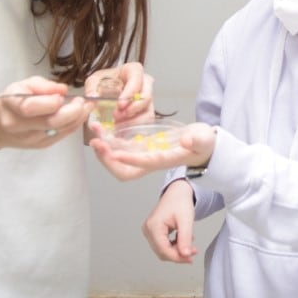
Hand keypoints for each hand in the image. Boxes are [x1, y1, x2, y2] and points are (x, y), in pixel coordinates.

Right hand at [0, 76, 94, 149]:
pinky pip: (62, 135)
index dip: (50, 103)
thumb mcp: (23, 85)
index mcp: (11, 106)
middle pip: (50, 123)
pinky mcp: (40, 145)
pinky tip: (80, 115)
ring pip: (59, 131)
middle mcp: (19, 126)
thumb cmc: (12, 100)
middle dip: (72, 112)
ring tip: (88, 106)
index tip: (63, 96)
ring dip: (78, 119)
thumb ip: (43, 86)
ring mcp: (30, 139)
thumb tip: (63, 90)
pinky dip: (74, 125)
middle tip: (84, 101)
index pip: (30, 108)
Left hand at [85, 62, 153, 129]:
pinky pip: (145, 123)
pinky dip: (133, 128)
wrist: (107, 89)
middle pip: (147, 98)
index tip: (119, 105)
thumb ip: (92, 87)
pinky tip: (120, 129)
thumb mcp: (95, 80)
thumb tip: (93, 97)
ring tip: (117, 125)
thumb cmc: (104, 81)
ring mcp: (147, 100)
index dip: (130, 93)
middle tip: (116, 116)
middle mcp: (145, 84)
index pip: (137, 80)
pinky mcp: (146, 113)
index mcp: (134, 71)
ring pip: (148, 113)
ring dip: (133, 121)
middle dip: (133, 110)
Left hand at [89, 121, 216, 181]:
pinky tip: (100, 127)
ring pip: (118, 157)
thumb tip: (187, 140)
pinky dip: (107, 139)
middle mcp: (151, 161)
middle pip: (125, 170)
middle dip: (108, 160)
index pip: (146, 162)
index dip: (130, 159)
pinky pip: (119, 146)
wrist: (201, 146)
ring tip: (94, 130)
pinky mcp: (140, 147)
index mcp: (166, 160)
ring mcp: (143, 155)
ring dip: (103, 147)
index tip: (115, 152)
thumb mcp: (203, 139)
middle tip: (97, 143)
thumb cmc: (202, 143)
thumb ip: (196, 140)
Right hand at [141, 180, 197, 262]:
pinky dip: (174, 246)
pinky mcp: (153, 232)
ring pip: (162, 250)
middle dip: (178, 255)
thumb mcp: (186, 220)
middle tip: (192, 253)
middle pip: (162, 252)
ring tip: (190, 246)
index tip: (189, 259)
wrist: (177, 192)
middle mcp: (148, 229)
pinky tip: (183, 241)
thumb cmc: (180, 201)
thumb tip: (185, 255)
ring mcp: (149, 231)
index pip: (163, 250)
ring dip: (176, 251)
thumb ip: (185, 239)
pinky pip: (162, 245)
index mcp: (153, 226)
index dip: (177, 257)